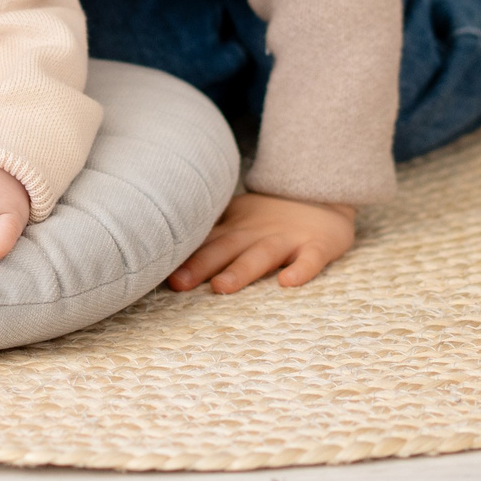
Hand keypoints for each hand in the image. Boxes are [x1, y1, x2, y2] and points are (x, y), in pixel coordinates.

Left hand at [167, 192, 355, 293]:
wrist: (323, 193)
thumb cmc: (271, 215)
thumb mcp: (237, 217)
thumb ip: (210, 233)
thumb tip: (168, 245)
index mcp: (236, 228)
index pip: (206, 242)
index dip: (183, 256)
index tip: (156, 269)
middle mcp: (257, 233)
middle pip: (226, 248)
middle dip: (201, 265)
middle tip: (178, 282)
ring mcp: (288, 239)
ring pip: (262, 255)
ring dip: (241, 271)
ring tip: (221, 287)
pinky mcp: (317, 246)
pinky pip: (311, 259)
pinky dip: (301, 270)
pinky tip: (288, 282)